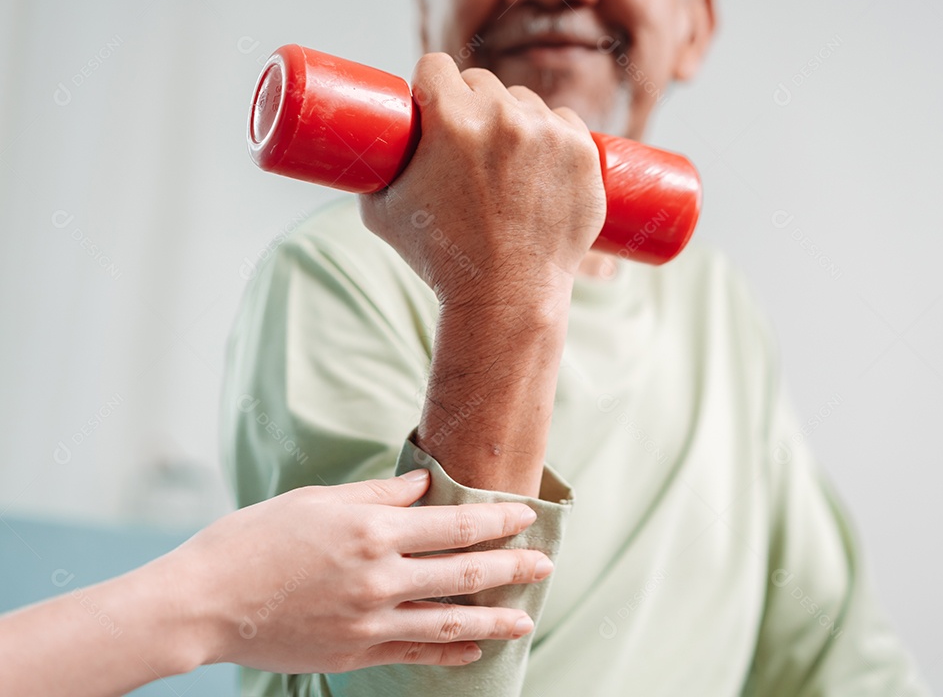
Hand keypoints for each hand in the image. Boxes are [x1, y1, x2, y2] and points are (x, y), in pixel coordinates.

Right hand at [165, 469, 552, 672]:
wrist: (203, 603)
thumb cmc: (254, 540)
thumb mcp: (316, 501)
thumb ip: (378, 494)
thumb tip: (426, 484)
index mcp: (371, 529)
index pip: (455, 524)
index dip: (498, 520)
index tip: (526, 516)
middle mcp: (379, 576)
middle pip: (464, 572)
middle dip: (512, 567)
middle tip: (546, 564)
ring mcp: (370, 620)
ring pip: (450, 620)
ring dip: (495, 619)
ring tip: (526, 619)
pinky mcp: (356, 652)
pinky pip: (416, 652)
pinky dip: (449, 652)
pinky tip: (474, 650)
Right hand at [358, 52, 606, 309]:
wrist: (506, 299)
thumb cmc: (440, 260)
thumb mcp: (382, 212)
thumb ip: (374, 171)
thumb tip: (366, 148)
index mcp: (452, 120)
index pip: (436, 66)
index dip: (430, 85)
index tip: (432, 106)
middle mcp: (504, 117)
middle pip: (482, 81)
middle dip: (471, 105)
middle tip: (468, 144)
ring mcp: (550, 134)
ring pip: (525, 102)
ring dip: (514, 120)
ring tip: (505, 163)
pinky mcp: (584, 153)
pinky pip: (565, 122)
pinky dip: (554, 138)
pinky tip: (541, 164)